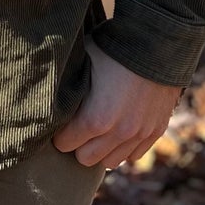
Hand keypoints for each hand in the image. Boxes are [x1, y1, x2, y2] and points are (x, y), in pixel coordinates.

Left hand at [51, 38, 180, 170]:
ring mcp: (139, 134)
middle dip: (78, 144)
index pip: (64, 144)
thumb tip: (47, 91)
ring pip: (110, 162)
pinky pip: (133, 155)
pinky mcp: (155, 131)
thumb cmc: (113, 49)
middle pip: (85, 159)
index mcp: (95, 118)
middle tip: (77, 127)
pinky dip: (123, 147)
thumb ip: (67, 83)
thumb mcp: (82, 61)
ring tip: (97, 131)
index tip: (59, 123)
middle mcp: (118, 133)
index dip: (59, 133)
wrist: (157, 43)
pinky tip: (117, 131)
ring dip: (101, 149)